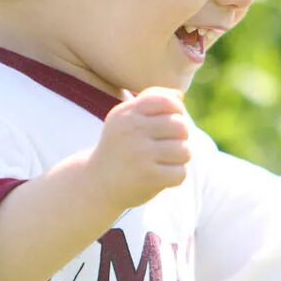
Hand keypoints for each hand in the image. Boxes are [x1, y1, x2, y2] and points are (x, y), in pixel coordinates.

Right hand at [88, 87, 192, 209]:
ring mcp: (140, 153)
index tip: (169, 125)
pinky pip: (180, 173)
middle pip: (181, 126)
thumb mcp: (126, 119)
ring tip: (164, 162)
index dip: (177, 112)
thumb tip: (179, 95)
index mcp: (127, 113)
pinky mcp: (148, 176)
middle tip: (167, 147)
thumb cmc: (119, 148)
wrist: (96, 184)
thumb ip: (150, 101)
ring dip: (179, 159)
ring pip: (184, 150)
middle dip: (180, 138)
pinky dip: (174, 178)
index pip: (167, 101)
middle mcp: (132, 130)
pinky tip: (161, 177)